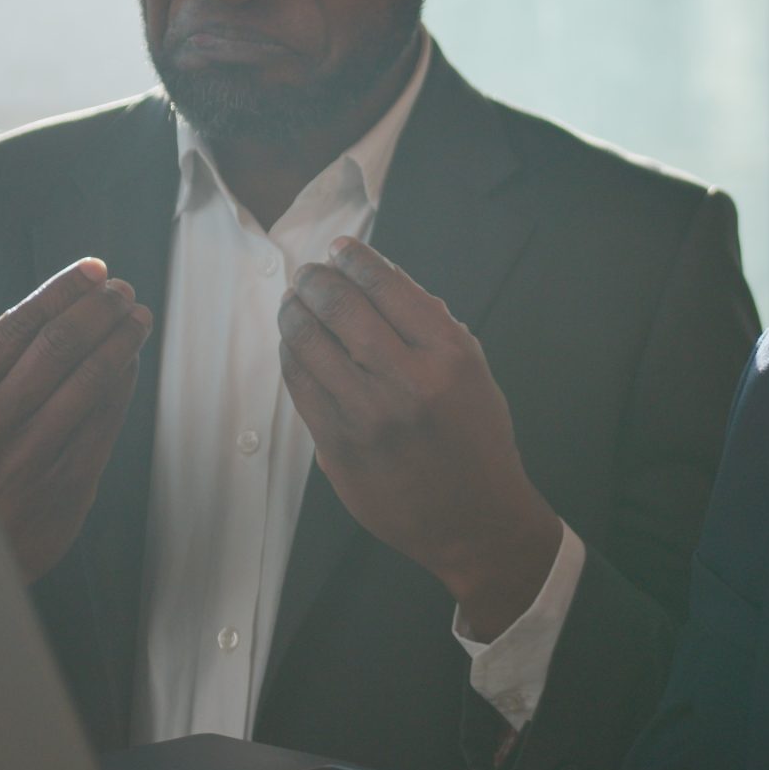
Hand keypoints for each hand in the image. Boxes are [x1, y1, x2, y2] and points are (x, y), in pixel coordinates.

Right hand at [0, 258, 153, 582]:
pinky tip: (129, 360)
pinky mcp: (66, 487)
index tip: (92, 270)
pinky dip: (122, 382)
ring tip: (136, 315)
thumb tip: (51, 308)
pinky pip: (106, 421)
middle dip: (98, 309)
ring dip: (121, 339)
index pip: (18, 326)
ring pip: (91, 380)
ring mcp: (31, 458)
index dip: (63, 292)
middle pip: (60, 346)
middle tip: (122, 290)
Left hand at [279, 237, 562, 641]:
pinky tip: (295, 343)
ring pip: (309, 342)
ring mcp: (366, 416)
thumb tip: (379, 277)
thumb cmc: (477, 439)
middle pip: (341, 307)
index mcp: (448, 356)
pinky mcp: (337, 446)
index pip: (387, 286)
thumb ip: (431, 325)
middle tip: (310, 272)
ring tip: (294, 301)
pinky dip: (292, 355)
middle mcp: (407, 381)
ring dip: (295, 312)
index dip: (355, 258)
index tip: (341, 248)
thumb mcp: (474, 372)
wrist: (474, 520)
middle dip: (317, 279)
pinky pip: (300, 385)